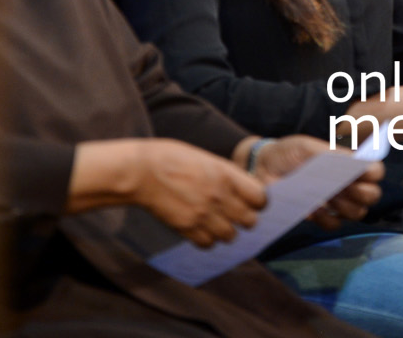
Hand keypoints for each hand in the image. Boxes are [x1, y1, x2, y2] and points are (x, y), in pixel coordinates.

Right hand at [71, 138, 266, 247]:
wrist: (142, 171)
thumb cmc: (172, 158)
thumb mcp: (207, 159)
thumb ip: (227, 175)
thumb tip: (243, 188)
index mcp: (226, 175)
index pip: (260, 198)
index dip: (258, 201)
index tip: (252, 201)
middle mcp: (219, 197)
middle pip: (250, 221)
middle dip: (245, 218)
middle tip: (235, 213)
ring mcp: (203, 215)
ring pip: (231, 236)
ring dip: (226, 231)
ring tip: (216, 222)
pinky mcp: (187, 228)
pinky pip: (208, 244)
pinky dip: (207, 240)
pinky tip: (201, 229)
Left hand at [244, 135, 383, 229]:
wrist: (262, 169)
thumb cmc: (287, 153)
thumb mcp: (308, 148)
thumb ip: (332, 155)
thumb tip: (357, 163)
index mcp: (347, 164)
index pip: (374, 171)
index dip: (373, 173)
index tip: (364, 173)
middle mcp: (346, 184)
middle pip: (372, 196)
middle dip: (363, 193)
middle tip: (344, 187)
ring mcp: (334, 202)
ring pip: (357, 213)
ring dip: (346, 206)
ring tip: (328, 196)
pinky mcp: (318, 216)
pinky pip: (333, 225)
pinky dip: (326, 218)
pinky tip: (313, 208)